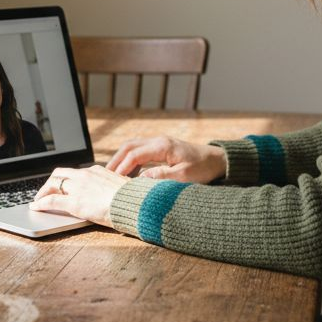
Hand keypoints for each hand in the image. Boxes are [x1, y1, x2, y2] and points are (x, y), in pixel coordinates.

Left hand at [30, 165, 128, 226]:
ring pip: (53, 185)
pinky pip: (51, 201)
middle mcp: (85, 175)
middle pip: (60, 174)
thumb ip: (112, 188)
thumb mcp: (121, 188)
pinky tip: (36, 207)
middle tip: (46, 191)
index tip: (62, 185)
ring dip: (43, 192)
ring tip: (38, 200)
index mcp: (97, 171)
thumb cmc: (132, 199)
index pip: (75, 172)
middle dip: (50, 183)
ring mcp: (78, 188)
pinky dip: (41, 203)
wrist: (134, 204)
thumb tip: (113, 193)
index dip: (66, 179)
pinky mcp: (74, 202)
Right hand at [105, 135, 225, 183]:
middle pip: (128, 146)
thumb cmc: (203, 168)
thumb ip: (161, 177)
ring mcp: (159, 143)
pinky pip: (139, 151)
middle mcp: (158, 141)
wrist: (217, 160)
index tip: (114, 181)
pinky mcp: (161, 148)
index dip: (122, 167)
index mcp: (162, 146)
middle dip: (115, 161)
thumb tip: (140, 179)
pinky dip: (130, 160)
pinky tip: (128, 174)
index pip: (134, 154)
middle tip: (105, 176)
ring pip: (132, 147)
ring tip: (112, 175)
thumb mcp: (184, 176)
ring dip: (121, 159)